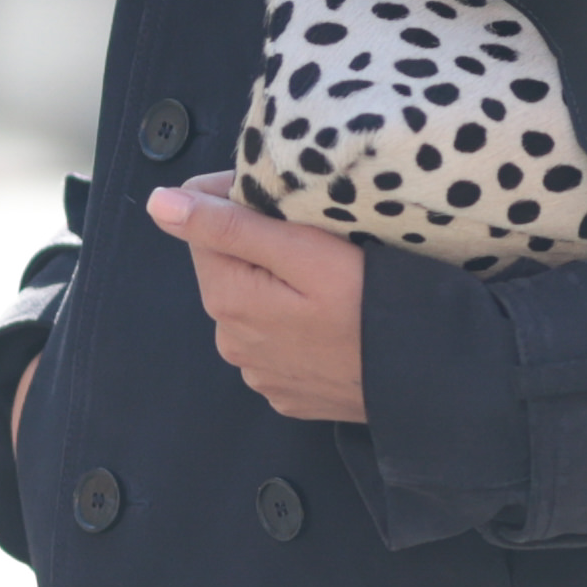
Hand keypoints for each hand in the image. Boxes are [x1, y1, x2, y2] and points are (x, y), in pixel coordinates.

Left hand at [148, 178, 368, 421]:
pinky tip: (332, 321)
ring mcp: (259, 374)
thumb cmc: (373, 305)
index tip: (281, 192)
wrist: (428, 379)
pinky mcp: (287, 393)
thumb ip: (228, 226)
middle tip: (317, 236)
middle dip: (260, 245)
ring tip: (329, 281)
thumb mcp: (304, 251)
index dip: (235, 199)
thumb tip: (158, 204)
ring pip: (255, 306)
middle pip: (229, 268)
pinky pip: (278, 343)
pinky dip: (296, 325)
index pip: (202, 226)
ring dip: (278, 287)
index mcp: (228, 299)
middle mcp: (231, 341)